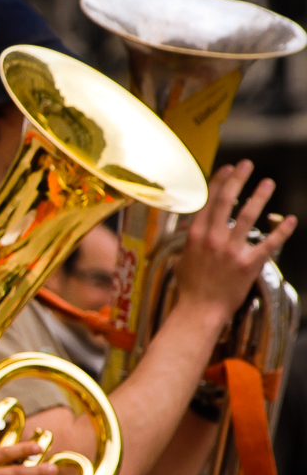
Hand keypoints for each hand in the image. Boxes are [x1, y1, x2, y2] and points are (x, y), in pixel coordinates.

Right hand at [177, 160, 296, 325]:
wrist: (199, 310)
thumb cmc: (190, 288)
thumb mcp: (182, 259)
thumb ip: (190, 242)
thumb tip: (193, 231)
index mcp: (195, 235)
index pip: (207, 202)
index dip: (218, 182)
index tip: (227, 169)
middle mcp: (212, 238)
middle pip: (226, 201)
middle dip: (237, 179)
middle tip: (246, 165)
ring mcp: (231, 250)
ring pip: (247, 216)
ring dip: (259, 197)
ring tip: (268, 183)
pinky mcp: (248, 264)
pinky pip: (269, 243)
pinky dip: (282, 231)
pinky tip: (291, 220)